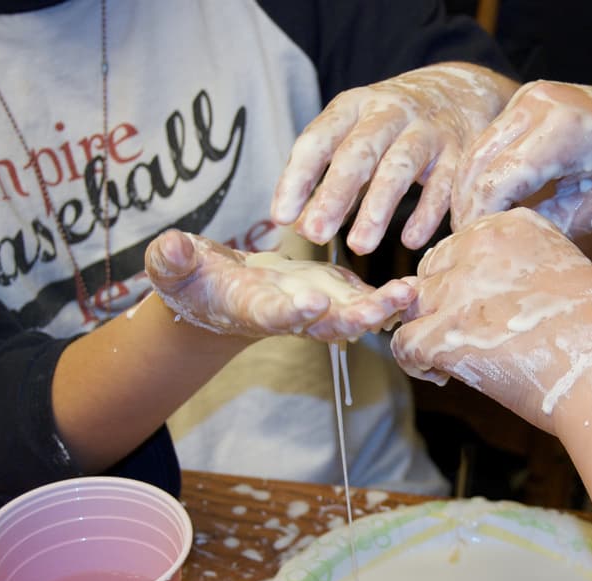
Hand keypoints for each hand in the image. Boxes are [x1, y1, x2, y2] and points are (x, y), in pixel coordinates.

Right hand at [144, 230, 414, 340]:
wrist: (220, 293)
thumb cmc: (192, 281)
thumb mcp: (175, 269)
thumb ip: (173, 260)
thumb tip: (171, 246)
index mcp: (251, 308)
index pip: (270, 313)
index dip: (288, 313)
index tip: (308, 304)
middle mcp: (290, 314)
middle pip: (325, 323)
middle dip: (354, 317)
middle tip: (383, 309)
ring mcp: (316, 307)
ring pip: (354, 313)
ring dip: (382, 307)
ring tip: (411, 293)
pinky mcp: (333, 293)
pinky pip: (366, 298)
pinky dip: (390, 296)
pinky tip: (419, 283)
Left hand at [271, 63, 516, 254]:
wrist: (459, 91)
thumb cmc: (391, 125)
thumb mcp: (356, 136)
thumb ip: (329, 179)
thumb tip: (301, 227)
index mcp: (353, 106)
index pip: (317, 140)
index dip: (296, 179)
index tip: (281, 217)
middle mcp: (389, 112)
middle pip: (357, 154)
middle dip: (334, 196)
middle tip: (315, 236)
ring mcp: (427, 130)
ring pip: (399, 168)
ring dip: (377, 208)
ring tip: (359, 246)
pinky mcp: (459, 151)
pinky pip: (442, 185)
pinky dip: (426, 214)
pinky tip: (410, 242)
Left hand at [392, 208, 591, 433]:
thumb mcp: (562, 275)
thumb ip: (514, 273)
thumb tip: (471, 299)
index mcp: (511, 224)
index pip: (459, 247)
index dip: (463, 285)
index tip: (486, 316)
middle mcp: (479, 246)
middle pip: (430, 273)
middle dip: (439, 308)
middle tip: (466, 342)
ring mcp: (459, 289)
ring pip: (410, 306)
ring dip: (424, 334)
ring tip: (449, 362)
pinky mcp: (445, 333)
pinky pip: (403, 343)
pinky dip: (415, 364)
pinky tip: (442, 376)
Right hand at [452, 81, 591, 237]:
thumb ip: (550, 225)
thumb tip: (504, 244)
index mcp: (561, 129)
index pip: (495, 183)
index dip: (480, 222)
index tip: (475, 254)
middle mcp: (538, 103)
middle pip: (477, 165)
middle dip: (468, 208)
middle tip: (467, 248)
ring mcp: (531, 97)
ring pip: (477, 152)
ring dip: (472, 191)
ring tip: (476, 231)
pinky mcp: (530, 101)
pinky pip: (492, 141)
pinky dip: (485, 173)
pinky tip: (490, 206)